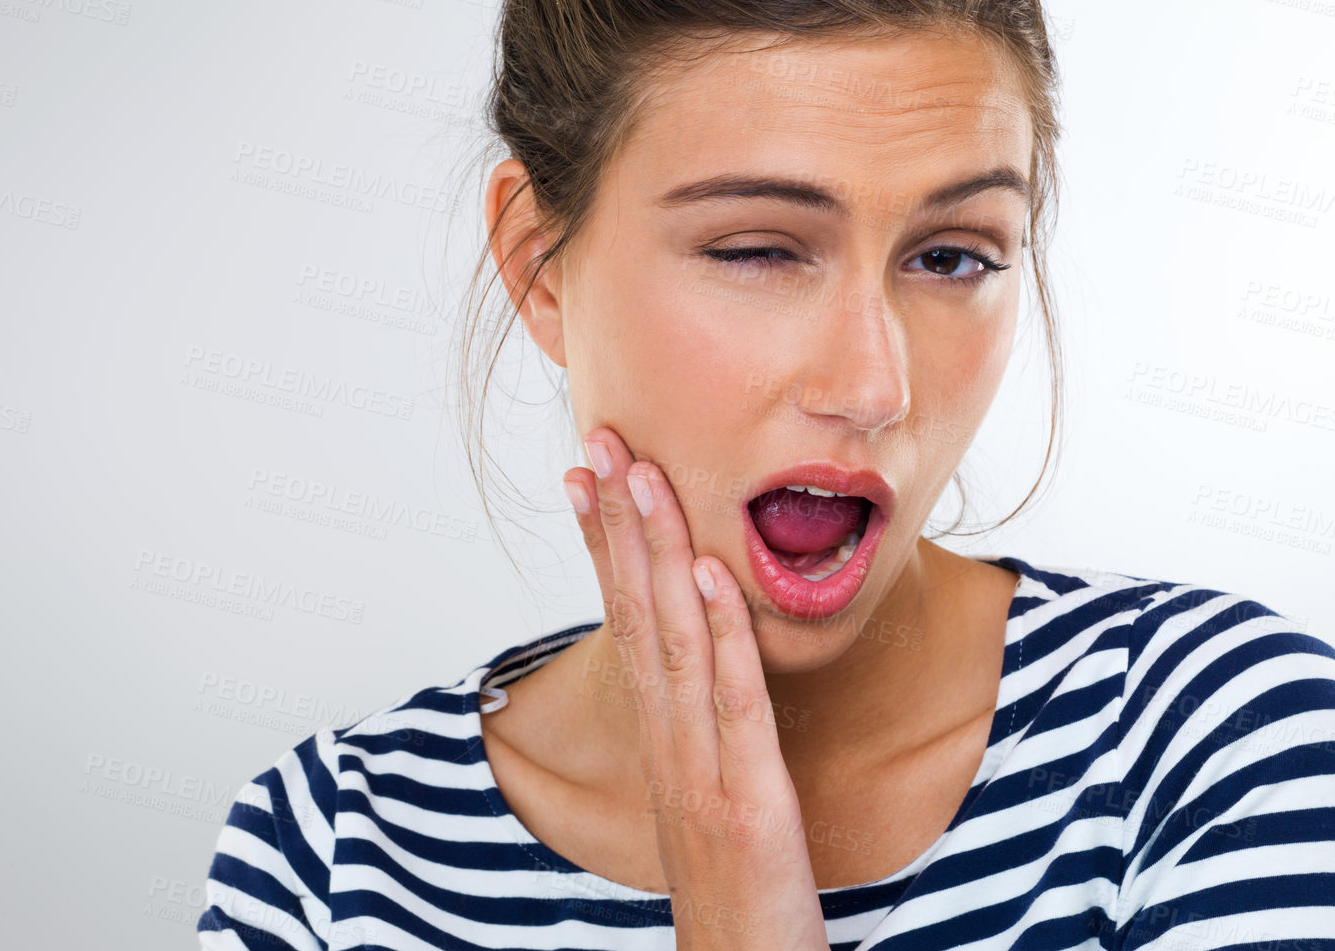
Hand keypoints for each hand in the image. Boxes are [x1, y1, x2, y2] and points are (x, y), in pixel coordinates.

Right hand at [563, 426, 829, 950]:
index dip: (604, 545)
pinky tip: (705, 573)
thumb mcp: (707, 799)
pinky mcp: (747, 801)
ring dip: (656, 553)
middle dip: (618, 523)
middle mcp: (667, 746)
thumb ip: (702, 731)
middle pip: (636, 615)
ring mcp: (701, 772)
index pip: (625, 622)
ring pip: (673, 643)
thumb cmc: (735, 894)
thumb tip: (702, 665)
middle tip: (602, 441)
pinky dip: (720, 634)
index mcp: (660, 740)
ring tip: (643, 476)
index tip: (587, 474)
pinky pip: (733, 704)